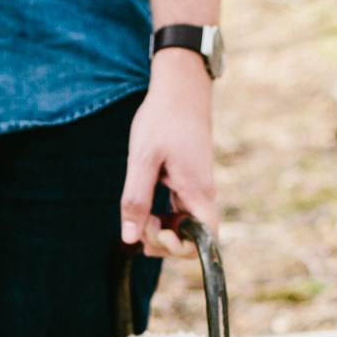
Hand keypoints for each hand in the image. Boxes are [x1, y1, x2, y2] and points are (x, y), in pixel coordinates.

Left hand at [120, 48, 217, 257]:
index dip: (180, 249)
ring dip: (162, 230)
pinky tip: (146, 209)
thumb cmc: (162, 118)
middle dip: (164, 241)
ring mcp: (199, 190)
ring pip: (186, 228)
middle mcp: (204, 195)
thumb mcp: (142, 159)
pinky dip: (164, 218)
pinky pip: (182, 213)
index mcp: (197, 191)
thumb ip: (136, 200)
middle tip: (138, 222)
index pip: (206, 241)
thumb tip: (130, 238)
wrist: (181, 87)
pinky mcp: (192, 184)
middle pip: (193, 239)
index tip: (152, 231)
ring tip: (139, 215)